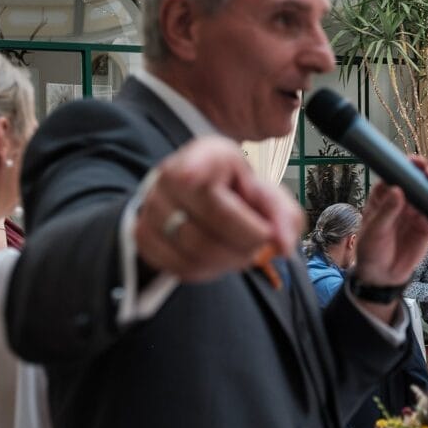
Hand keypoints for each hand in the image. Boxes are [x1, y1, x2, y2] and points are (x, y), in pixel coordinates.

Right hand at [135, 137, 302, 281]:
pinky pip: (180, 267)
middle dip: (248, 240)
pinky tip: (219, 259)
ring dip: (231, 260)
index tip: (189, 175)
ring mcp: (152, 206)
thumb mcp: (266, 195)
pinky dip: (208, 272)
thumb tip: (284, 246)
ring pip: (196, 248)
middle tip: (261, 243)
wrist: (198, 204)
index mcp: (207, 155)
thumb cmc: (236, 196)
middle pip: (212, 218)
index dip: (192, 169)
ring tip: (242, 251)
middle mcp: (171, 175)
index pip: (196, 162)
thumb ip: (283, 216)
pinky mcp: (143, 236)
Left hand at [353, 156, 427, 287]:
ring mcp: (416, 212)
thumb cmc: (371, 250)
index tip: (414, 162)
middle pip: (417, 181)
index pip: (397, 175)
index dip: (406, 166)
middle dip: (426, 174)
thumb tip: (397, 190)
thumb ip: (386, 211)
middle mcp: (402, 200)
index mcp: (384, 196)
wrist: (382, 275)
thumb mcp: (374, 230)